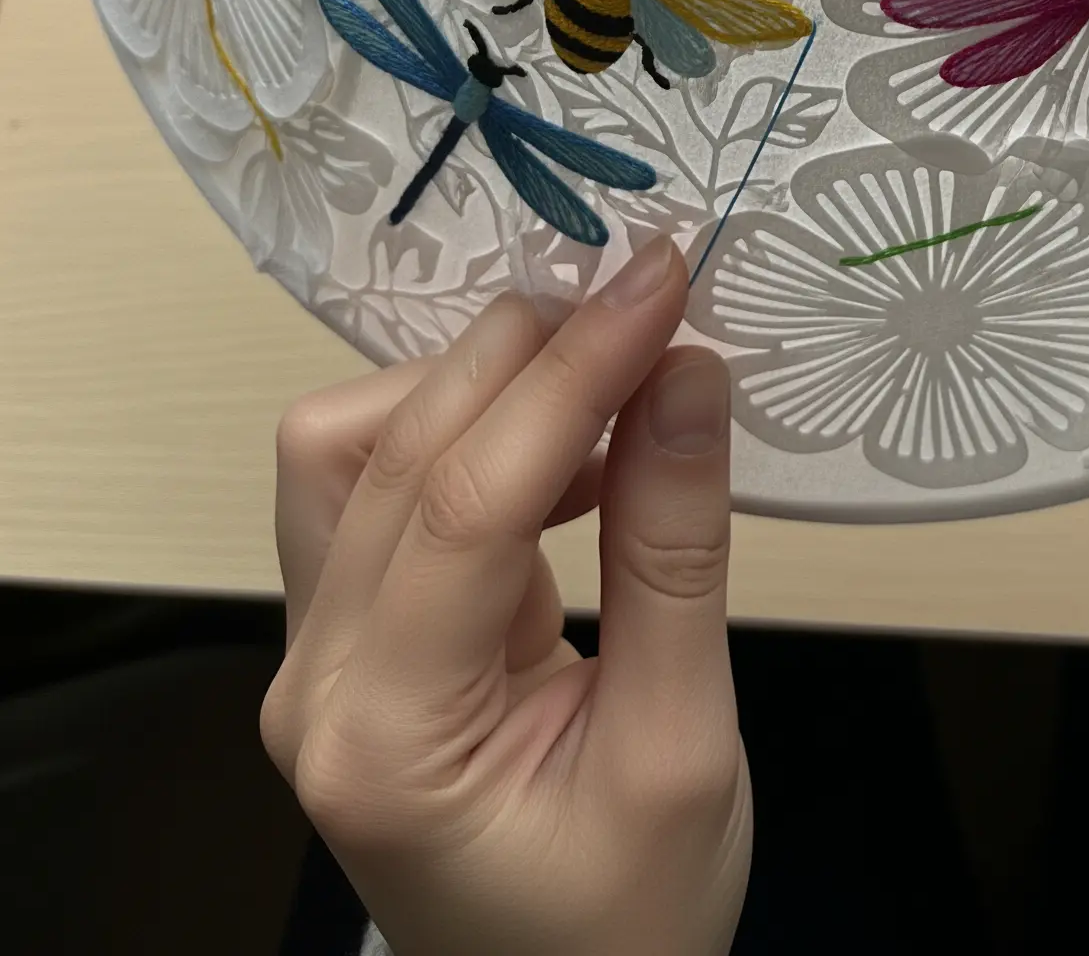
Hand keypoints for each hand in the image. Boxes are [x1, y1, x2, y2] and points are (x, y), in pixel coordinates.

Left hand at [261, 237, 749, 955]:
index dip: (570, 372)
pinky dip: (480, 432)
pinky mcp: (352, 638)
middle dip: (528, 354)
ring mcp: (320, 659)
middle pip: (391, 450)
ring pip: (358, 448)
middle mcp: (317, 684)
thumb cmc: (628, 925)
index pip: (464, 500)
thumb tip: (689, 371)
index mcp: (384, 739)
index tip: (663, 280)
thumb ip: (674, 556)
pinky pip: (388, 488)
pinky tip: (584, 438)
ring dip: (485, 385)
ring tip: (620, 370)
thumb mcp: (683, 751)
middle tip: (658, 301)